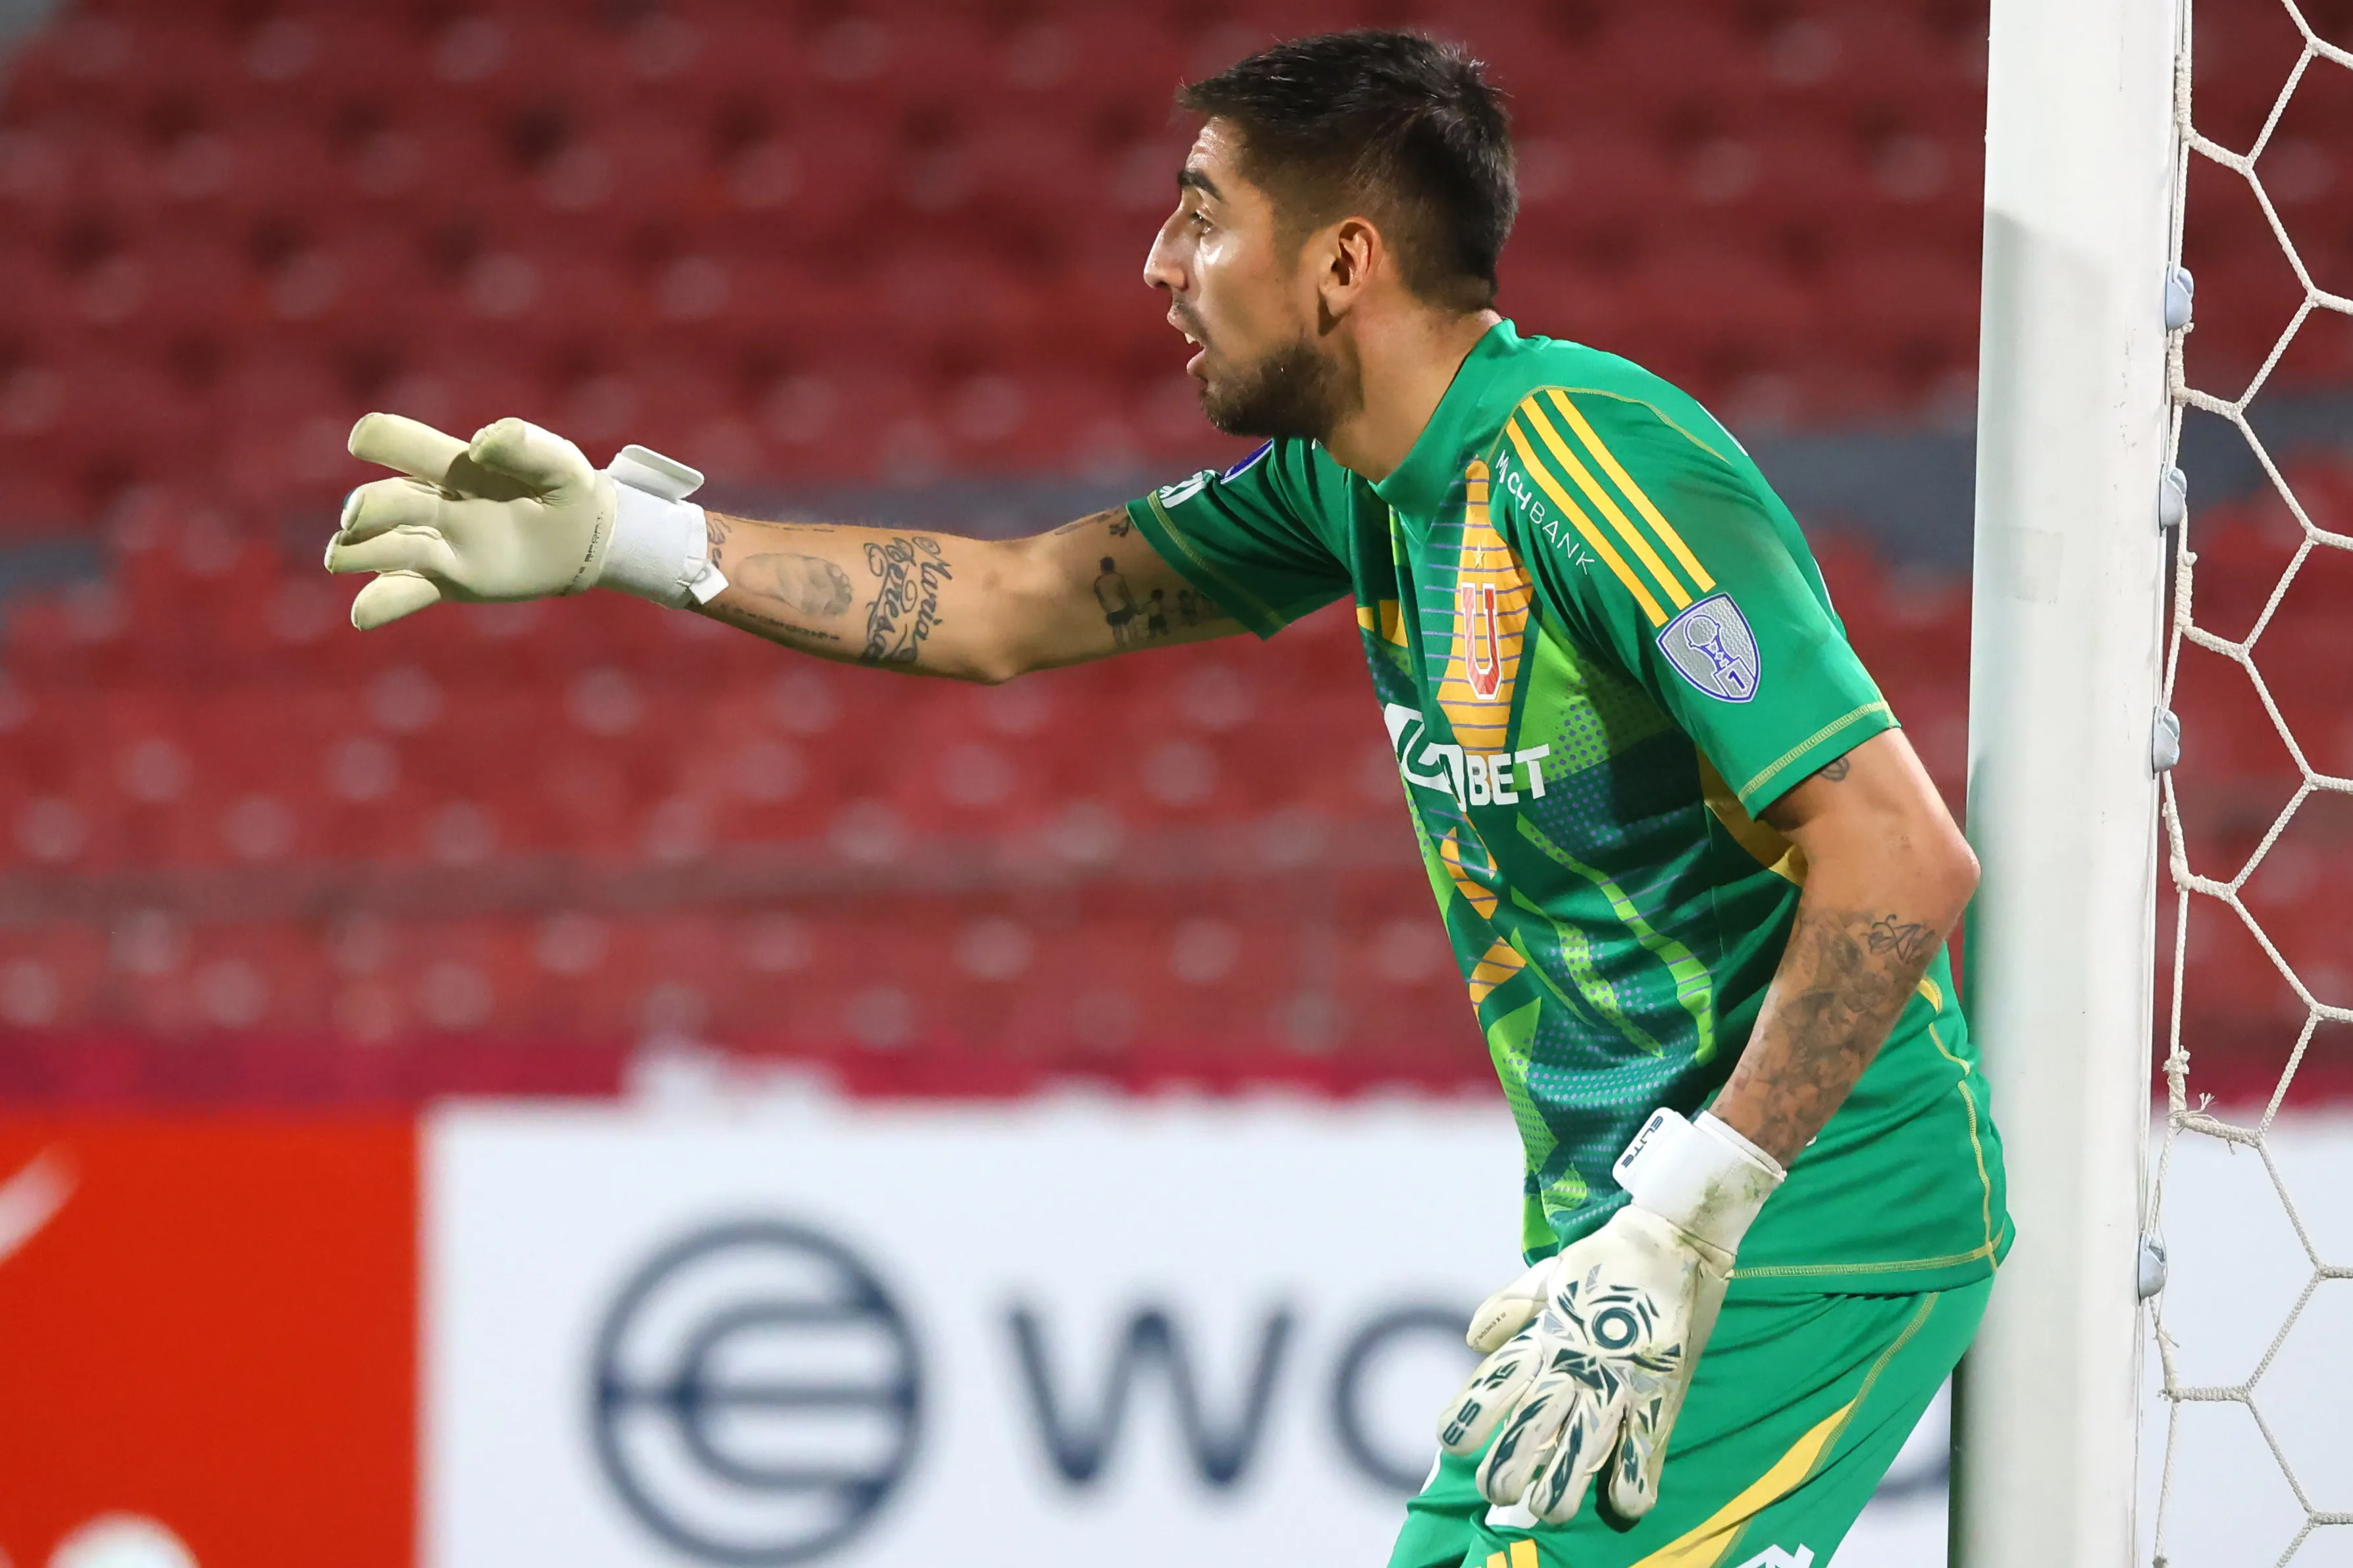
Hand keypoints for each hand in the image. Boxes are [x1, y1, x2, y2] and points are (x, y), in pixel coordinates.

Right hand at [327, 413, 718, 629]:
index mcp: (457, 465)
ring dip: (357, 551)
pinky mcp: (449, 580)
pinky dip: (381, 604)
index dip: (380, 437)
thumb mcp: (561, 464)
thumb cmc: (567, 491)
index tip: (365, 439)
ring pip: (385, 547)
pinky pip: (406, 593)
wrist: (585, 540)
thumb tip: (479, 444)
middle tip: (357, 517)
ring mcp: (438, 544)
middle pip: (387, 500)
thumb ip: (527, 446)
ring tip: (338, 558)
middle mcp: (436, 503)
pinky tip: (361, 615)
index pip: (403, 443)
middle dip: (367, 507)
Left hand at [1436, 1108, 1782, 1523]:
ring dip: (1561, 1487)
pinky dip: (1634, 1478)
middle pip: (1530, 1430)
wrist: (1673, 1238)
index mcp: (1543, 1336)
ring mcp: (1618, 1380)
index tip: (1453, 1442)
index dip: (1469, 1418)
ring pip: (1581, 1450)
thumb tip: (1472, 1341)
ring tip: (1548, 1509)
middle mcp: (1573, 1364)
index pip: (1493, 1385)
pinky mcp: (1661, 1389)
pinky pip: (1646, 1445)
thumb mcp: (1550, 1276)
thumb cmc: (1606, 1258)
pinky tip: (1622, 1503)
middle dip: (1509, 1469)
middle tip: (1499, 1490)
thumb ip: (1510, 1307)